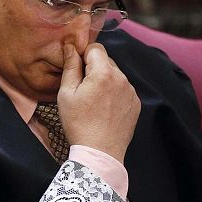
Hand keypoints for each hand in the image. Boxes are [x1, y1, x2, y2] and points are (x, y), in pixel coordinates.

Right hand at [57, 43, 140, 161]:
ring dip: (105, 81)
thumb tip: (71, 48)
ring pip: (115, 75)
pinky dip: (114, 94)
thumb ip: (70, 66)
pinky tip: (104, 110)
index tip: (77, 70)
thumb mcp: (66, 94)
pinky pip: (123, 89)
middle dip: (94, 69)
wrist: (99, 153)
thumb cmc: (79, 124)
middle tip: (83, 90)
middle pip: (106, 61)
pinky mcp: (135, 103)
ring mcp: (131, 91)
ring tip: (94, 103)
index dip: (83, 56)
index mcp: (104, 73)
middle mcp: (122, 78)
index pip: (95, 48)